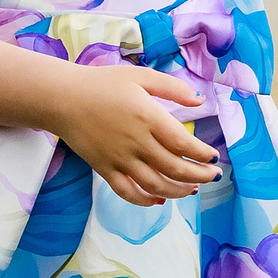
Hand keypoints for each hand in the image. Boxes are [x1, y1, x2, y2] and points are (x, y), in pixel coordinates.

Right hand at [52, 64, 220, 205]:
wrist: (63, 99)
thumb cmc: (104, 84)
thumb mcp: (142, 76)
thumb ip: (173, 88)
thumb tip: (201, 101)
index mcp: (149, 118)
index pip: (183, 144)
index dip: (202, 155)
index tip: (214, 157)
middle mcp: (137, 143)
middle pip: (174, 168)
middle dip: (199, 175)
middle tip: (213, 176)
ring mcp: (120, 159)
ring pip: (155, 185)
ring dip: (178, 190)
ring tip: (193, 189)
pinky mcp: (104, 170)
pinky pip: (128, 192)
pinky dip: (146, 200)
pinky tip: (160, 199)